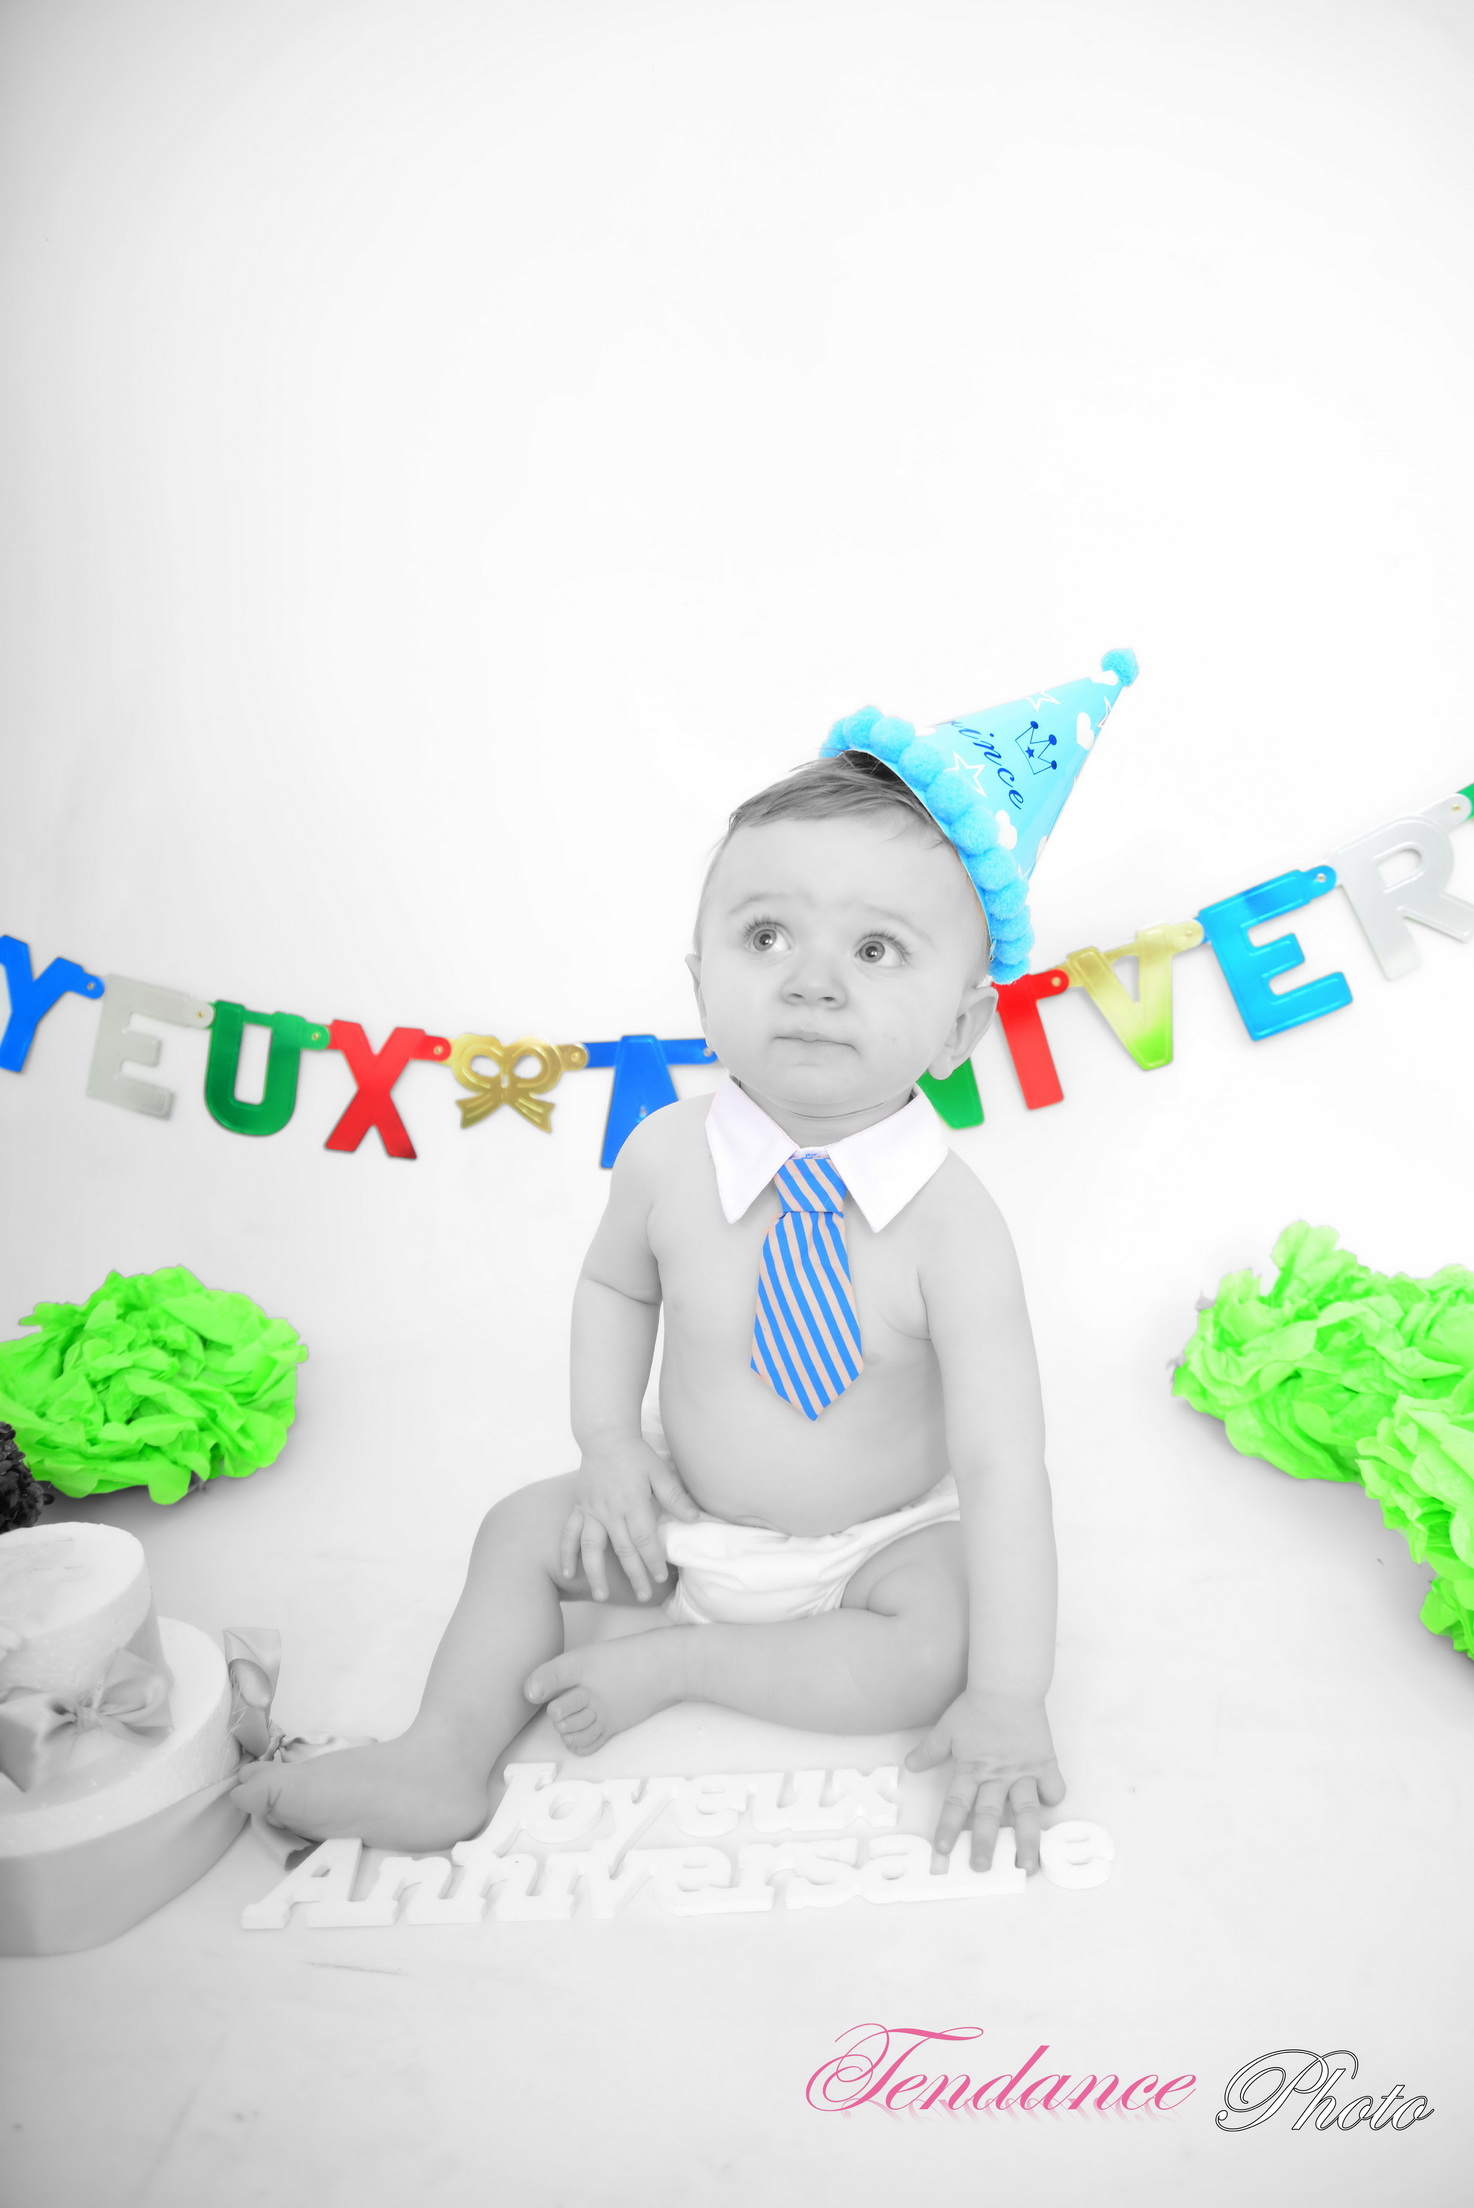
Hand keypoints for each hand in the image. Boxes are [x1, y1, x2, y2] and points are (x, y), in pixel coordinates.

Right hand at [560, 1437, 699, 1602]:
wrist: (604, 1437)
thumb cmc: (635, 1454)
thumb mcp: (659, 1472)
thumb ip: (675, 1497)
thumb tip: (693, 1518)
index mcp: (633, 1503)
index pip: (645, 1539)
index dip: (653, 1560)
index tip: (660, 1578)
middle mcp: (610, 1511)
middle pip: (623, 1550)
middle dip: (633, 1575)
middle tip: (642, 1595)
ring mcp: (591, 1511)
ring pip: (592, 1548)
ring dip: (596, 1573)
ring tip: (600, 1596)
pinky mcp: (579, 1508)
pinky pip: (570, 1533)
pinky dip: (567, 1554)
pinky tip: (568, 1573)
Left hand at [905, 1688, 1064, 1873]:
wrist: (1008, 1686)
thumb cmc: (976, 1706)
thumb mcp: (946, 1728)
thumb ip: (929, 1750)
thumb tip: (909, 1765)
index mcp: (971, 1768)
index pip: (957, 1804)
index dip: (949, 1828)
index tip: (944, 1851)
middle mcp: (997, 1775)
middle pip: (991, 1815)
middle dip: (987, 1844)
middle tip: (983, 1869)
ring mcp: (1024, 1771)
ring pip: (1026, 1812)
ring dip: (1027, 1840)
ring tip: (1028, 1866)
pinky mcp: (1045, 1763)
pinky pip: (1053, 1788)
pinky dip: (1053, 1800)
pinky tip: (1050, 1810)